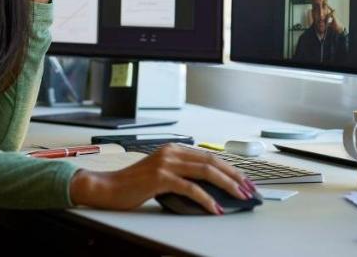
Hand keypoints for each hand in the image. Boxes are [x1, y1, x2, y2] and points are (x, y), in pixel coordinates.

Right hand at [69, 144, 254, 213]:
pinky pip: (191, 188)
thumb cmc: (132, 185)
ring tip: (239, 197)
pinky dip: (207, 199)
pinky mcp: (160, 177)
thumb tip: (208, 188)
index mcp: (173, 148)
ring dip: (227, 186)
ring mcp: (165, 163)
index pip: (209, 156)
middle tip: (249, 189)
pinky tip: (215, 208)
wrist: (107, 188)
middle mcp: (171, 152)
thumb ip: (180, 174)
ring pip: (206, 172)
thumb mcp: (160, 174)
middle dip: (234, 176)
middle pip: (212, 161)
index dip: (230, 169)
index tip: (244, 181)